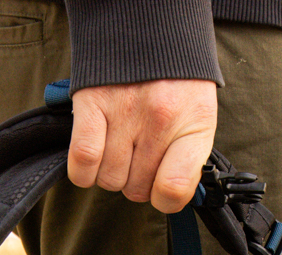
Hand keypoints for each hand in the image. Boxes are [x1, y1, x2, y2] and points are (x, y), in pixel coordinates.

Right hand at [69, 80, 217, 214]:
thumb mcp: (198, 117)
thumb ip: (188, 159)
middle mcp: (159, 120)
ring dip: (110, 172)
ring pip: (109, 179)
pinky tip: (93, 157)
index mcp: (193, 125)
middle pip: (137, 189)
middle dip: (136, 180)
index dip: (164, 198)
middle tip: (138, 156)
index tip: (162, 187)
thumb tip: (170, 198)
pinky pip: (82, 161)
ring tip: (118, 148)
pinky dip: (84, 170)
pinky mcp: (92, 103)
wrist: (150, 28)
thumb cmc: (176, 82)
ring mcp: (124, 112)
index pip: (174, 189)